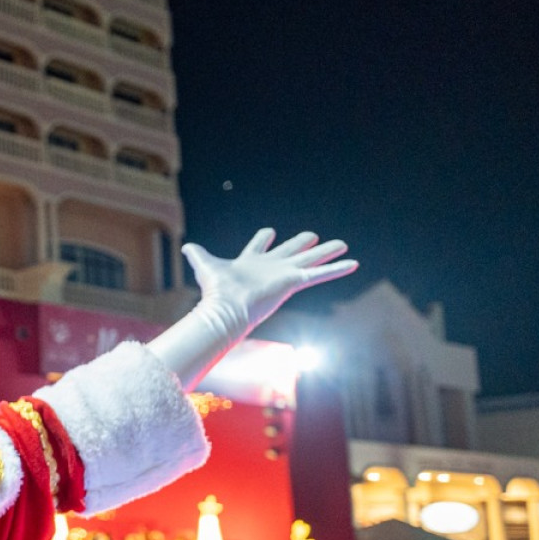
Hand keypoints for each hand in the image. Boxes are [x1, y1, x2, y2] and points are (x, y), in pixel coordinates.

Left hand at [182, 229, 356, 334]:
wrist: (227, 308)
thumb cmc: (216, 290)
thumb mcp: (205, 265)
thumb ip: (198, 255)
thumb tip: (185, 247)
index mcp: (252, 262)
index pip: (260, 246)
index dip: (264, 238)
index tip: (270, 231)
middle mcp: (271, 268)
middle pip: (291, 251)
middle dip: (302, 243)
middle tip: (315, 236)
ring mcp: (285, 274)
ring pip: (310, 260)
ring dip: (327, 253)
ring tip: (343, 244)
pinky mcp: (295, 282)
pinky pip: (320, 274)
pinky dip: (337, 268)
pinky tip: (353, 263)